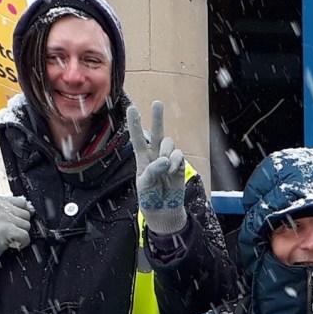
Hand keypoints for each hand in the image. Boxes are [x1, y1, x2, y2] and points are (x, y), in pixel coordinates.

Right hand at [0, 194, 33, 260]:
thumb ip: (13, 207)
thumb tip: (30, 208)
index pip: (22, 202)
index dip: (24, 212)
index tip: (19, 219)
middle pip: (26, 214)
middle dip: (21, 225)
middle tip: (10, 230)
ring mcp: (2, 218)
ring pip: (27, 225)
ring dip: (21, 233)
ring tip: (10, 235)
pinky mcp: (6, 229)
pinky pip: (25, 235)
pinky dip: (23, 242)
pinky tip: (14, 242)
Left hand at [128, 100, 187, 234]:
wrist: (164, 210)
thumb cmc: (149, 198)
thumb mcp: (145, 184)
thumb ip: (152, 170)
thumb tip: (165, 160)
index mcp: (142, 159)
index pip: (138, 138)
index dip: (135, 124)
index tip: (132, 108)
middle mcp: (155, 156)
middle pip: (157, 133)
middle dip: (158, 117)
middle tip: (157, 103)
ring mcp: (168, 160)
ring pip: (169, 144)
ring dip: (166, 152)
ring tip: (164, 166)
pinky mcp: (180, 165)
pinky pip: (179, 155)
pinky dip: (176, 162)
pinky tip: (172, 171)